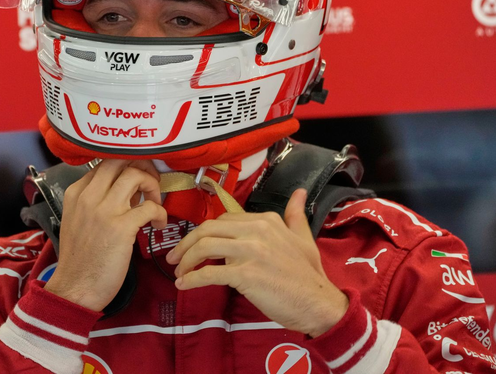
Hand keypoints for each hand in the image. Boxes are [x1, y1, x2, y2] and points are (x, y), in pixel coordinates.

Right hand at [44, 159, 166, 311]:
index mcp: (76, 192)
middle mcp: (89, 196)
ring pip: (136, 176)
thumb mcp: (78, 220)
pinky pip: (150, 206)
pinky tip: (158, 224)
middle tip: (151, 182)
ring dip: (152, 186)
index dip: (127, 165)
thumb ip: (97, 200)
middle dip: (142, 166)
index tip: (138, 178)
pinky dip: (160, 212)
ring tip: (155, 202)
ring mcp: (105, 210)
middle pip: (120, 160)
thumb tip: (129, 190)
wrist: (75, 289)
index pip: (105, 161)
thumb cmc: (81, 258)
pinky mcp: (121, 228)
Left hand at [166, 188, 347, 336]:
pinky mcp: (246, 274)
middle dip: (186, 244)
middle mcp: (257, 230)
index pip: (222, 220)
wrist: (320, 303)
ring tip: (179, 273)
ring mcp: (251, 251)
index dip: (202, 233)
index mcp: (266, 220)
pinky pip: (209, 273)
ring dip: (186, 260)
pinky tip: (184, 285)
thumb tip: (298, 192)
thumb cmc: (309, 275)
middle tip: (175, 258)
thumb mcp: (303, 238)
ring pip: (205, 247)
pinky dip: (192, 279)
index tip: (192, 245)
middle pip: (208, 230)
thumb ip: (295, 214)